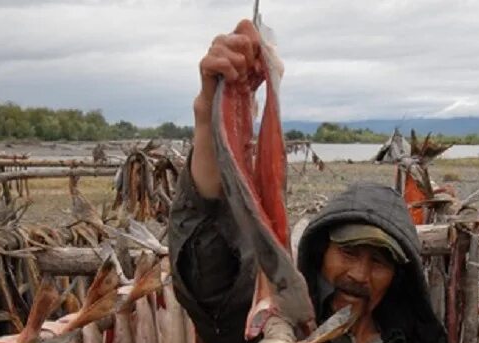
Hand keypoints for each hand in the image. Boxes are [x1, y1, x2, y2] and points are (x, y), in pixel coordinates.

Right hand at [190, 20, 261, 198]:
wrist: (221, 171)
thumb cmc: (240, 145)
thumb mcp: (259, 111)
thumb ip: (265, 88)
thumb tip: (275, 63)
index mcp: (235, 79)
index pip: (236, 41)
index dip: (249, 36)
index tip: (262, 49)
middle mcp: (219, 80)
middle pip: (222, 38)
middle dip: (241, 42)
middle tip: (253, 61)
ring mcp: (209, 88)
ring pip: (213, 47)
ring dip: (232, 54)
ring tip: (243, 72)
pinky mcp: (204, 99)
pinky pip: (205, 66)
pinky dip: (222, 65)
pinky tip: (235, 79)